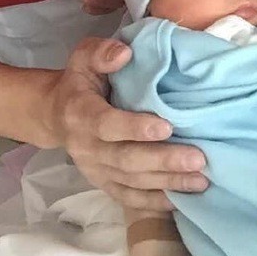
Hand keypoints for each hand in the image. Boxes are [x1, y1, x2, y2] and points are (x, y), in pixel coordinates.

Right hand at [46, 37, 208, 209]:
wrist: (55, 114)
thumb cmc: (80, 80)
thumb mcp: (84, 56)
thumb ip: (102, 52)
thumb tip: (124, 54)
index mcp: (80, 113)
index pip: (107, 124)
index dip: (135, 128)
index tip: (167, 127)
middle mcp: (85, 147)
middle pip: (125, 159)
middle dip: (163, 160)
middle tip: (198, 158)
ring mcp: (94, 169)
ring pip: (131, 181)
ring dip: (167, 182)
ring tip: (200, 180)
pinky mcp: (102, 183)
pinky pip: (127, 198)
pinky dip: (153, 203)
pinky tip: (180, 200)